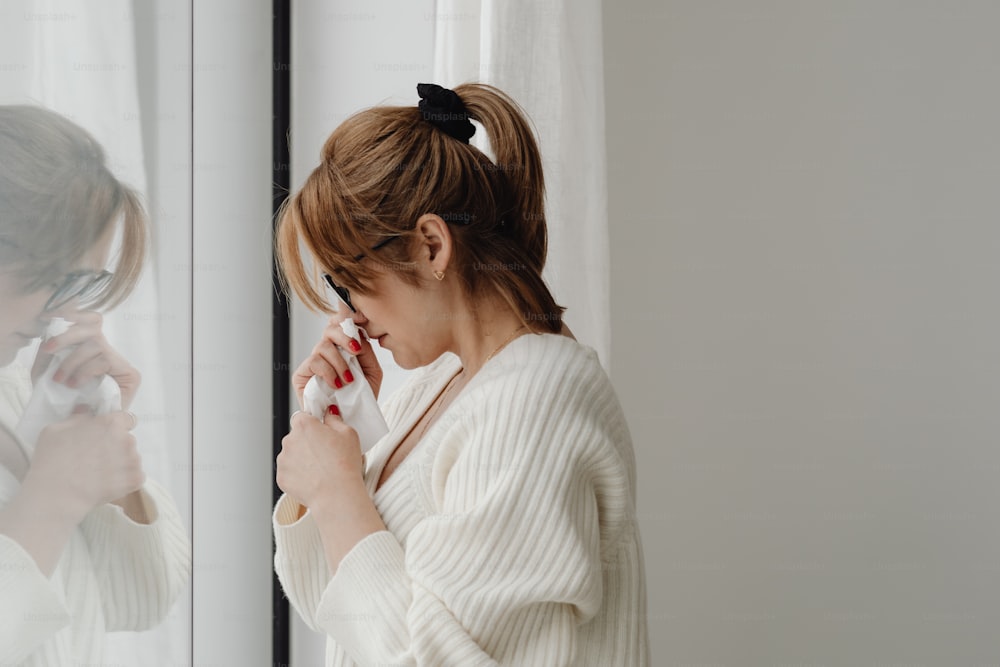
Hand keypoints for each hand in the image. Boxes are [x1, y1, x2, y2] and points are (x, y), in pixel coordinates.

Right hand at [24, 410, 143, 522]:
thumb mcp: (56, 430)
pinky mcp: (136, 479)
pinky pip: (135, 476)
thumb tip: (87, 411)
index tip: (106, 435)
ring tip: (99, 474)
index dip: (116, 427)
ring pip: (131, 458)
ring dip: (121, 463)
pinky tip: (107, 484)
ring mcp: (134, 460)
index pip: (125, 418)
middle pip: (127, 440)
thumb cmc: (52, 460)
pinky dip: (125, 480)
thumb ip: (78, 417)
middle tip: (96, 458)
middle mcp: (127, 439)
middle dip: (116, 446)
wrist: (57, 495)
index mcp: (111, 423)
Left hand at [32, 310, 141, 408]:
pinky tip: (75, 383)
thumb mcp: (46, 370)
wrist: (72, 426)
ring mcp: (120, 363)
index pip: (91, 319)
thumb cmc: (59, 399)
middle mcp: (107, 351)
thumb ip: (49, 350)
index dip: (76, 314)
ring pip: (96, 344)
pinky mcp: (130, 375)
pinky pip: (104, 360)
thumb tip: (53, 326)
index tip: (53, 316)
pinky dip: (86, 371)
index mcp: (89, 345)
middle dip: (67, 336)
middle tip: (48, 349)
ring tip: (61, 380)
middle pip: (93, 326)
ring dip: (73, 361)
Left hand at [275, 408, 363, 510]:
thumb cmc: (344, 464)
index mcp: (304, 425)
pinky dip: (298, 474)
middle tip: (325, 453)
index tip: (321, 432)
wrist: (336, 495)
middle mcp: (289, 440)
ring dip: (302, 458)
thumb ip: (335, 419)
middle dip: (307, 442)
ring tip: (320, 469)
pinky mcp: (281, 477)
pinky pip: (289, 471)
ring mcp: (283, 460)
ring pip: (292, 454)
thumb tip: (329, 412)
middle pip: (296, 436)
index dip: (312, 424)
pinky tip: (313, 479)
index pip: (302, 416)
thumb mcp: (349, 433)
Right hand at [292, 313, 382, 406]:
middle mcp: (327, 352)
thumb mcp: (372, 371)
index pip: (339, 323)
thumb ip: (366, 351)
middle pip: (330, 328)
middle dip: (344, 336)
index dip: (346, 318)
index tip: (359, 322)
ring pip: (322, 345)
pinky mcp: (302, 375)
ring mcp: (313, 362)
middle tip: (356, 350)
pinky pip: (314, 361)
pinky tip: (337, 384)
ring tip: (348, 380)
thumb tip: (358, 333)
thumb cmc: (362, 396)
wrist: (353, 419)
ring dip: (339, 362)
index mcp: (342, 347)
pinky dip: (328, 371)